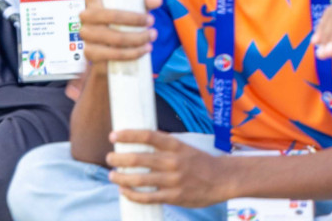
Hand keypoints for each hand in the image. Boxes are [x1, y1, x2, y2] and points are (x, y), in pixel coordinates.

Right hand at [78, 0, 159, 63]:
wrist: (111, 50)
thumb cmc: (123, 20)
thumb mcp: (135, 7)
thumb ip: (145, 0)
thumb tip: (157, 0)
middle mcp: (87, 14)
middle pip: (106, 14)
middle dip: (133, 19)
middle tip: (152, 20)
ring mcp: (86, 33)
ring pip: (113, 37)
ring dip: (136, 38)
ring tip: (152, 35)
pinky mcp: (90, 52)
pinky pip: (112, 54)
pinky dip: (132, 53)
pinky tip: (144, 49)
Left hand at [106, 129, 229, 206]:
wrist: (222, 179)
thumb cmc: (200, 162)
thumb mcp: (185, 148)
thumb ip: (165, 147)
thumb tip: (138, 145)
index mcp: (176, 145)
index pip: (148, 136)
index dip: (128, 135)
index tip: (113, 135)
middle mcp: (173, 161)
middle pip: (138, 158)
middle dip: (118, 158)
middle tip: (109, 157)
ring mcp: (173, 180)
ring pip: (138, 180)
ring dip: (121, 178)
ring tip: (112, 175)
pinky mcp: (173, 196)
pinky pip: (147, 197)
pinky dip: (132, 195)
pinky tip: (124, 191)